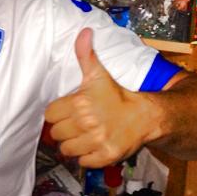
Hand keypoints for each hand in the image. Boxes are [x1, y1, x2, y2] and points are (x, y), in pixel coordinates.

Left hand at [44, 28, 147, 167]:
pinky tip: (93, 147)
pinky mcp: (105, 156)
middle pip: (56, 133)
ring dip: (72, 145)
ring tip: (83, 136)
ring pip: (66, 150)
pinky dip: (86, 158)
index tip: (68, 112)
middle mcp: (87, 123)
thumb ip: (86, 55)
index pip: (50, 114)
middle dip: (64, 129)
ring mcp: (96, 141)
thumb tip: (83, 33)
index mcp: (80, 103)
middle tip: (77, 125)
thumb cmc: (119, 96)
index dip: (58, 113)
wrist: (146, 116)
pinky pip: (82, 162)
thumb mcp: (99, 75)